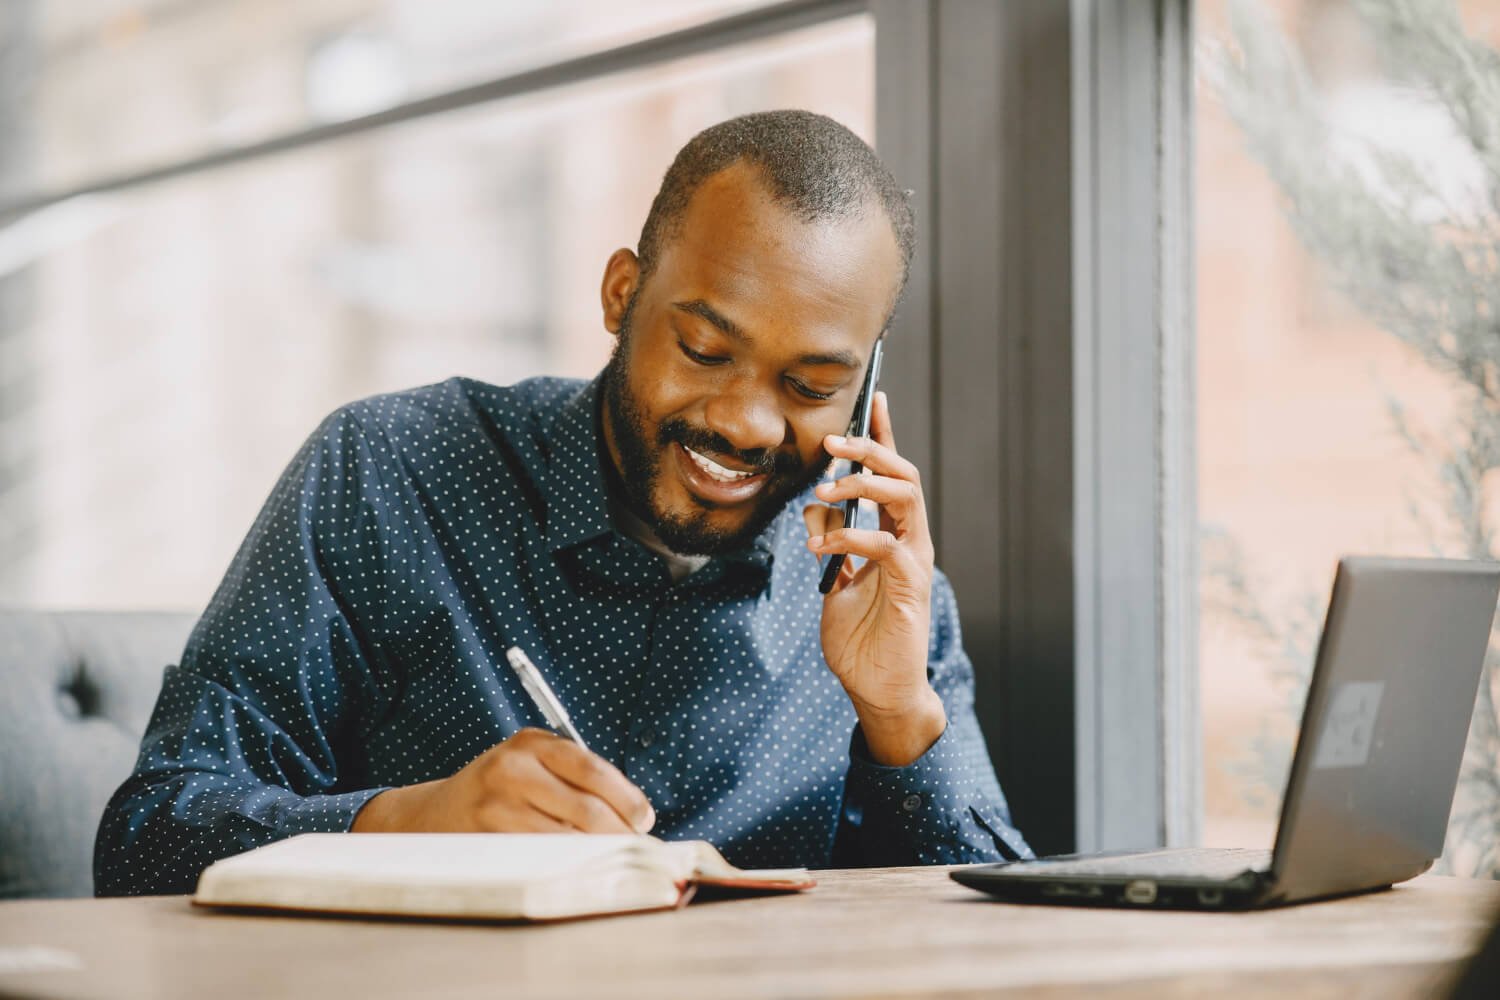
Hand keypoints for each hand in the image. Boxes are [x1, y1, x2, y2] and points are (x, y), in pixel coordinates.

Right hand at [352, 728, 655, 833]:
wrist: (433, 813)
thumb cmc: (500, 790)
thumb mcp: (532, 765)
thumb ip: (575, 778)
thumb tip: (634, 813)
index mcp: (533, 742)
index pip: (594, 770)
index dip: (627, 799)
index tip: (644, 819)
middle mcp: (513, 767)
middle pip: (586, 808)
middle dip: (619, 832)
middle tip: (633, 845)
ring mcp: (498, 803)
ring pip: (568, 837)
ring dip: (597, 852)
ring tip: (609, 856)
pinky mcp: (489, 836)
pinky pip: (544, 855)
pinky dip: (569, 863)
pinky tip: (577, 864)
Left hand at [804, 391, 945, 765]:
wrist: (878, 689)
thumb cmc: (861, 639)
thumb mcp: (833, 582)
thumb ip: (828, 542)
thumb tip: (813, 510)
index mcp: (894, 534)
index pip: (892, 474)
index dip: (885, 434)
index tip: (874, 396)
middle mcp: (911, 540)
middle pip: (902, 473)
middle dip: (869, 448)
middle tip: (831, 443)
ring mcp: (915, 560)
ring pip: (905, 496)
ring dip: (864, 483)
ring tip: (825, 490)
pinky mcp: (912, 585)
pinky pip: (887, 543)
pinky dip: (852, 535)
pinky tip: (824, 546)